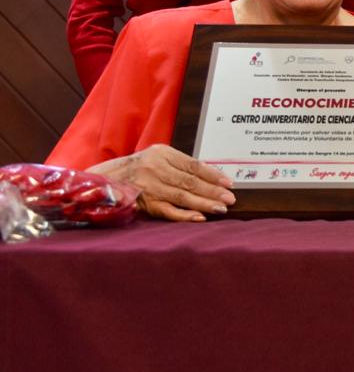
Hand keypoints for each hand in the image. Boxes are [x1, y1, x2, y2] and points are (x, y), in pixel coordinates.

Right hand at [89, 144, 234, 221]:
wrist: (103, 179)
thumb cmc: (137, 168)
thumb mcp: (157, 157)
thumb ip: (179, 164)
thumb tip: (210, 176)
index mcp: (162, 153)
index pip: (193, 165)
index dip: (213, 174)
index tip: (228, 183)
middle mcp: (155, 169)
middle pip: (190, 181)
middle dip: (213, 191)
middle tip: (230, 198)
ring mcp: (149, 187)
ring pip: (182, 196)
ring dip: (204, 203)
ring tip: (221, 208)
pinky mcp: (143, 204)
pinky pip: (168, 211)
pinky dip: (185, 215)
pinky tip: (200, 218)